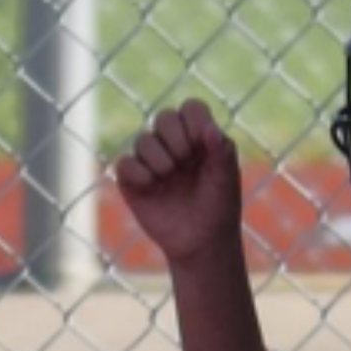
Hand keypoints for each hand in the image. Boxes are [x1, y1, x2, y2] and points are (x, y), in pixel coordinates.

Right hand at [115, 99, 242, 265]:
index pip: (192, 108)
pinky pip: (124, 162)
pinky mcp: (132, 180)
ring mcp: (152, 161)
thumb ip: (221, 151)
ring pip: (144, 139)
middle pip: (164, 116)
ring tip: (169, 177)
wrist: (201, 242)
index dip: (194, 121)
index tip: (203, 144)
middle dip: (176, 138)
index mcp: (200, 138)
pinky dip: (137, 171)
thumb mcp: (226, 179)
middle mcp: (174, 145)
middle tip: (185, 161)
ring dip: (159, 157)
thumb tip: (211, 128)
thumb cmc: (219, 208)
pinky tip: (151, 185)